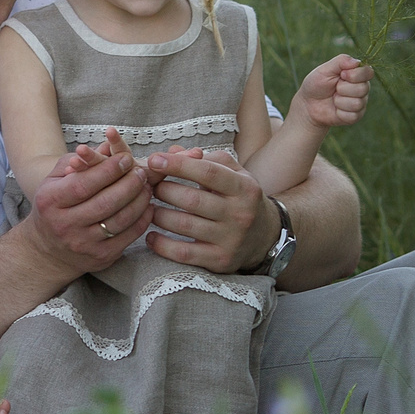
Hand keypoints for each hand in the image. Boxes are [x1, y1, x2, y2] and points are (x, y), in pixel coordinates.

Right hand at [24, 129, 151, 277]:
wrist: (47, 250)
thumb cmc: (55, 206)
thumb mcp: (56, 180)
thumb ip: (80, 161)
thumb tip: (109, 145)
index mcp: (50, 202)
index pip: (83, 185)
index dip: (108, 171)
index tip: (126, 158)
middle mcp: (65, 225)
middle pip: (105, 203)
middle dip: (129, 184)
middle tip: (141, 172)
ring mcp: (83, 244)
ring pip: (120, 220)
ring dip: (139, 201)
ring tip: (147, 186)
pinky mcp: (100, 257)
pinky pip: (128, 237)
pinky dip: (142, 220)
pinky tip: (147, 206)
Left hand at [141, 148, 272, 273]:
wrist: (265, 237)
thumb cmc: (240, 198)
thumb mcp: (233, 174)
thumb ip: (204, 160)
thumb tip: (171, 153)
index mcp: (244, 188)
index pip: (207, 172)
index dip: (178, 165)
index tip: (154, 160)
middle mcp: (240, 214)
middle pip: (191, 200)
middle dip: (164, 190)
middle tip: (151, 188)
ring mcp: (231, 239)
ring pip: (184, 225)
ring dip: (158, 215)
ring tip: (149, 209)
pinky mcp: (220, 260)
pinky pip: (184, 253)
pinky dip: (162, 245)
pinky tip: (151, 236)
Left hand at [293, 56, 371, 128]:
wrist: (308, 105)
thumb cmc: (317, 84)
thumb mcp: (325, 70)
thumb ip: (341, 62)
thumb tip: (357, 62)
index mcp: (357, 74)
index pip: (368, 72)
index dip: (356, 74)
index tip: (342, 75)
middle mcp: (362, 87)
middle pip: (363, 88)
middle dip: (343, 88)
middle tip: (334, 88)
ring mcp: (360, 103)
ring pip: (357, 103)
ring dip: (339, 101)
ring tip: (334, 98)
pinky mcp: (356, 116)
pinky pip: (352, 115)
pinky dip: (339, 112)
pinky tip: (335, 109)